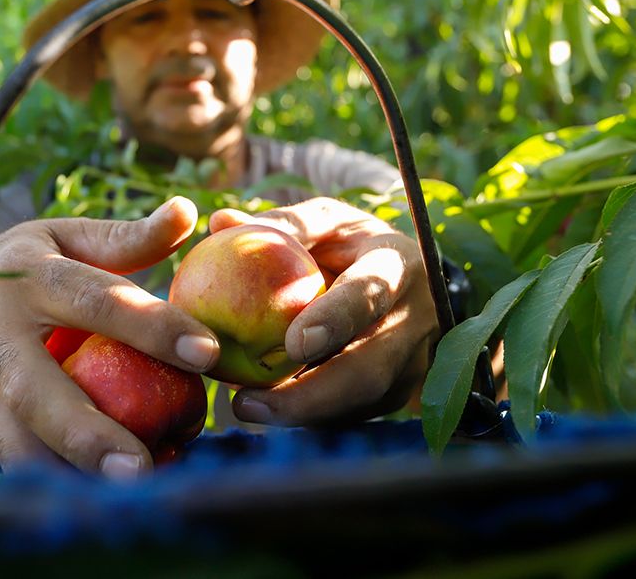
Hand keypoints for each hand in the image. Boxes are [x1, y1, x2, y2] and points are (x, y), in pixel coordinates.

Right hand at [0, 197, 218, 477]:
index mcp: (31, 275)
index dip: (151, 325)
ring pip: (15, 437)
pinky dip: (53, 482)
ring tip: (124, 495)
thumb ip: (127, 237)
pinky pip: (12, 457)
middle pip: (35, 388)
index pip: (96, 299)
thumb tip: (187, 211)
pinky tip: (99, 500)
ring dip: (65, 470)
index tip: (206, 352)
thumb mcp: (64, 237)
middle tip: (143, 465)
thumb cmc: (23, 266)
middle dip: (86, 431)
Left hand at [208, 197, 438, 425]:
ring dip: (303, 413)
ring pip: (359, 402)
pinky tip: (267, 411)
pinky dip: (309, 414)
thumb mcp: (326, 220)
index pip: (370, 294)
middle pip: (369, 371)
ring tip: (247, 409)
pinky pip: (351, 412)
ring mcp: (411, 363)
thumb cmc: (351, 243)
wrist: (407, 279)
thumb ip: (283, 224)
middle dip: (311, 396)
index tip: (294, 343)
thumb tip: (221, 223)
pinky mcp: (396, 393)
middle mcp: (414, 320)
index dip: (336, 320)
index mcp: (397, 266)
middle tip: (248, 403)